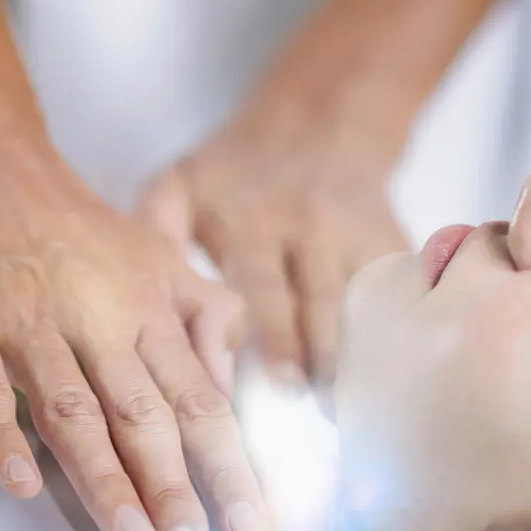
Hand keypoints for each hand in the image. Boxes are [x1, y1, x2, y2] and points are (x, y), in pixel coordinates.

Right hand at [0, 69, 270, 530]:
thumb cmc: (77, 224)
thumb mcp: (157, 253)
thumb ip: (204, 312)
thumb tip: (231, 379)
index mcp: (149, 305)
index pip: (200, 398)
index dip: (231, 465)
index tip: (255, 526)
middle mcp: (97, 317)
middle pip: (145, 414)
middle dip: (176, 489)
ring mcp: (29, 322)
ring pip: (74, 410)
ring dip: (104, 478)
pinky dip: (1, 435)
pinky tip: (22, 486)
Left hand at [137, 104, 411, 386]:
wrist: (320, 120)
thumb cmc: (238, 165)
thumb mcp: (185, 181)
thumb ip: (156, 231)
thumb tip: (129, 294)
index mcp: (248, 221)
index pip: (261, 290)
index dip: (274, 340)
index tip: (282, 387)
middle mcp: (306, 228)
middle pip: (318, 302)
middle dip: (320, 356)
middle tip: (321, 411)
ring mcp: (354, 232)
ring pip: (361, 300)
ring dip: (360, 355)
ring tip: (357, 407)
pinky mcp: (391, 236)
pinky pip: (400, 287)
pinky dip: (401, 329)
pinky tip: (401, 371)